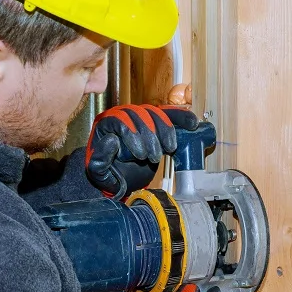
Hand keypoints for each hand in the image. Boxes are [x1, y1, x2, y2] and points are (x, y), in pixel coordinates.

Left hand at [85, 104, 199, 198]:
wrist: (122, 179)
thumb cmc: (109, 176)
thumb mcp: (99, 173)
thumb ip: (100, 159)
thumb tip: (111, 140)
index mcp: (105, 124)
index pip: (120, 120)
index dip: (132, 135)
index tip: (141, 155)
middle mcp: (122, 115)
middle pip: (140, 114)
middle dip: (151, 136)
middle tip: (154, 158)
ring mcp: (139, 116)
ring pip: (155, 112)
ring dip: (166, 130)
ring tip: (170, 149)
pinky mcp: (154, 122)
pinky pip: (168, 114)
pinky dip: (180, 117)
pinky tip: (192, 124)